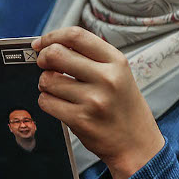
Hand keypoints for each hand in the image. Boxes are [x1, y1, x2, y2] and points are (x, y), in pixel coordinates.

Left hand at [34, 27, 164, 178]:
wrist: (136, 142)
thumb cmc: (123, 105)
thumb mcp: (119, 74)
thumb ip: (91, 58)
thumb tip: (50, 46)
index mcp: (117, 61)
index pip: (77, 36)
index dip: (53, 36)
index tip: (42, 43)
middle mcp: (107, 78)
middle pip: (56, 54)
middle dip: (43, 58)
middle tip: (45, 65)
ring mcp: (93, 99)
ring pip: (47, 80)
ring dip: (46, 84)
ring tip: (59, 90)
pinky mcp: (80, 119)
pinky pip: (46, 102)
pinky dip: (47, 101)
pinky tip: (61, 105)